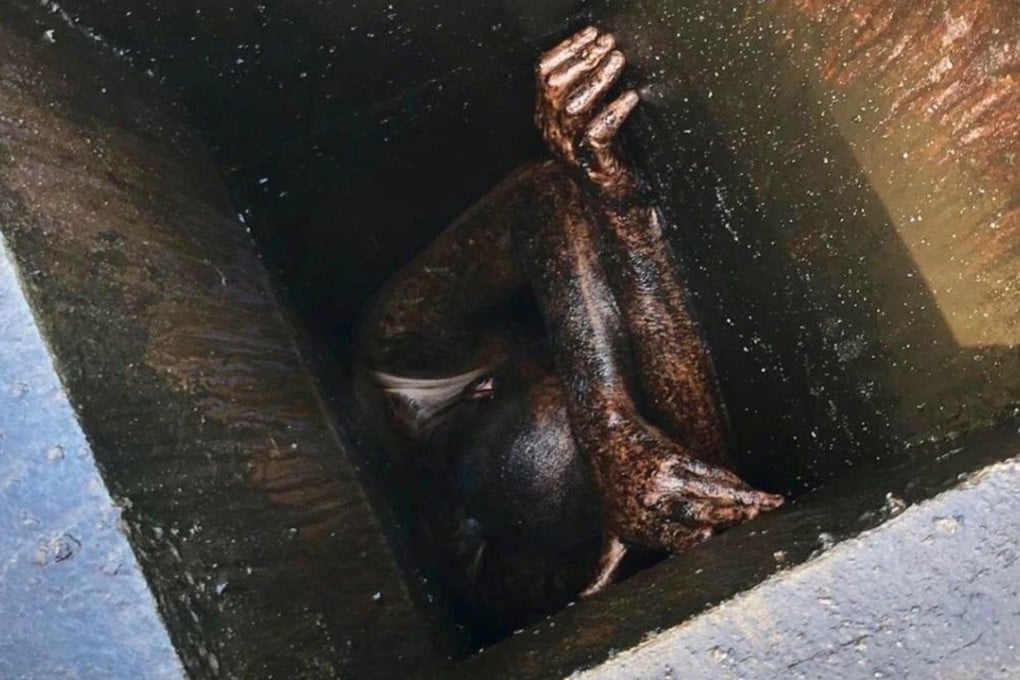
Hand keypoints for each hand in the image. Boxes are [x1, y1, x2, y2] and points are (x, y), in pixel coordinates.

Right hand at [535, 26, 639, 200]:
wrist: (618, 202)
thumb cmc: (610, 154)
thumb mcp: (592, 117)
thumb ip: (589, 90)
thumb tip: (603, 49)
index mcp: (548, 117)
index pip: (544, 75)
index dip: (566, 49)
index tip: (592, 33)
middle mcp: (554, 133)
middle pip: (555, 86)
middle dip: (583, 59)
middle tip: (610, 44)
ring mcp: (571, 151)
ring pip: (573, 107)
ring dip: (598, 79)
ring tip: (619, 60)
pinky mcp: (594, 165)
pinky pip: (597, 133)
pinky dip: (614, 111)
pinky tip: (630, 97)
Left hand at [582, 418, 783, 595]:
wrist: (608, 438)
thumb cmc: (613, 493)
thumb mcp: (610, 531)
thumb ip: (605, 569)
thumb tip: (583, 600)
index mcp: (639, 523)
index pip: (668, 534)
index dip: (688, 536)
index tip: (708, 536)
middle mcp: (652, 499)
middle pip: (693, 510)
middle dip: (724, 515)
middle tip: (754, 520)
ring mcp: (666, 476)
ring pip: (709, 490)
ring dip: (741, 499)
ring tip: (769, 508)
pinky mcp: (679, 457)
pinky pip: (713, 474)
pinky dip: (739, 486)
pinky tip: (762, 496)